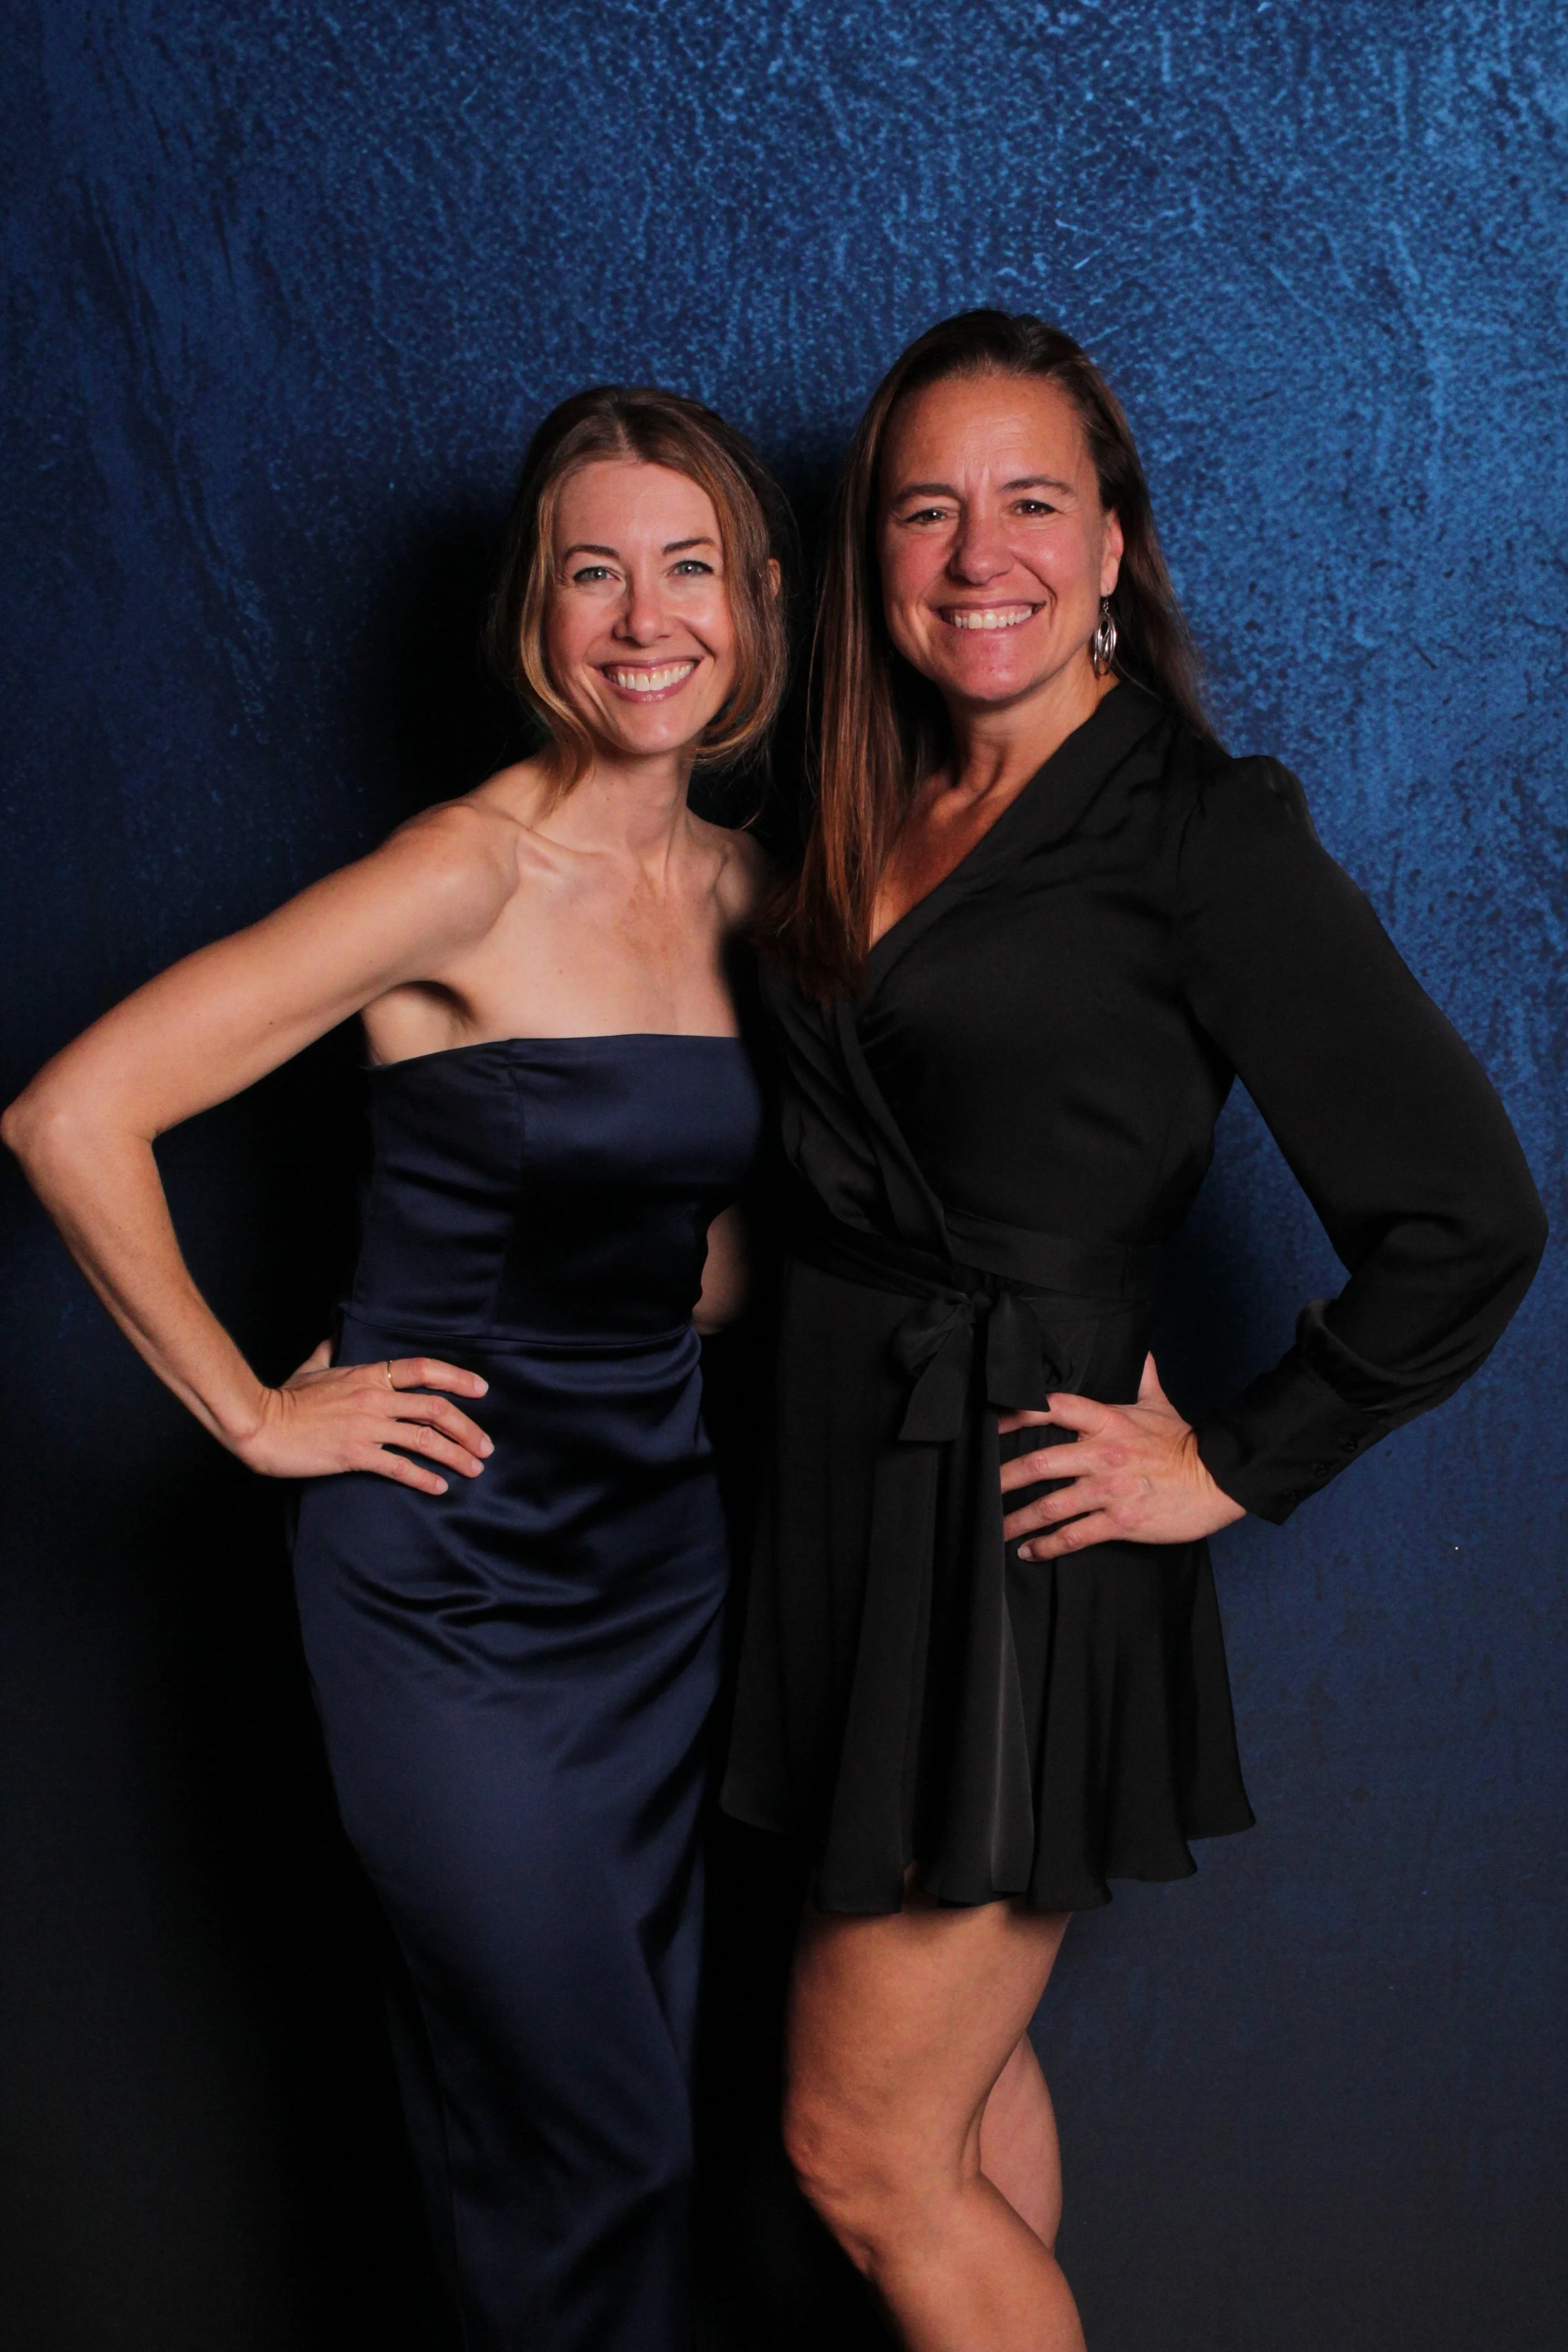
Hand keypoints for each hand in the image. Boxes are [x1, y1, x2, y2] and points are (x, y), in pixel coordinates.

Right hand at [237, 1340, 492, 1494]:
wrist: (261, 1424)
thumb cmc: (284, 1397)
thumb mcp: (311, 1367)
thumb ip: (328, 1351)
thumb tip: (334, 1335)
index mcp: (368, 1375)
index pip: (423, 1370)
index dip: (457, 1378)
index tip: (481, 1389)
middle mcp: (374, 1398)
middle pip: (435, 1408)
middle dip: (467, 1428)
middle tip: (485, 1445)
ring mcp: (367, 1426)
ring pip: (425, 1438)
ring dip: (455, 1454)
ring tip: (474, 1468)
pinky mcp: (356, 1454)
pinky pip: (399, 1467)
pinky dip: (424, 1478)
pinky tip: (440, 1487)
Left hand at [998, 1354, 1244, 1556]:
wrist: (1218, 1480)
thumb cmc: (1185, 1443)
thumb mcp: (1161, 1405)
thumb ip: (1144, 1378)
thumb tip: (1142, 1352)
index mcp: (1109, 1421)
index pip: (1054, 1409)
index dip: (1018, 1413)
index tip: (991, 1423)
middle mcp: (1103, 1455)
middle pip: (1040, 1462)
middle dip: (1004, 1477)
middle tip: (979, 1487)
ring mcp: (1109, 1490)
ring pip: (1050, 1505)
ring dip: (1017, 1519)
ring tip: (993, 1527)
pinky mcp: (1120, 1521)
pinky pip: (1074, 1535)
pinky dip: (1048, 1545)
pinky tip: (1029, 1551)